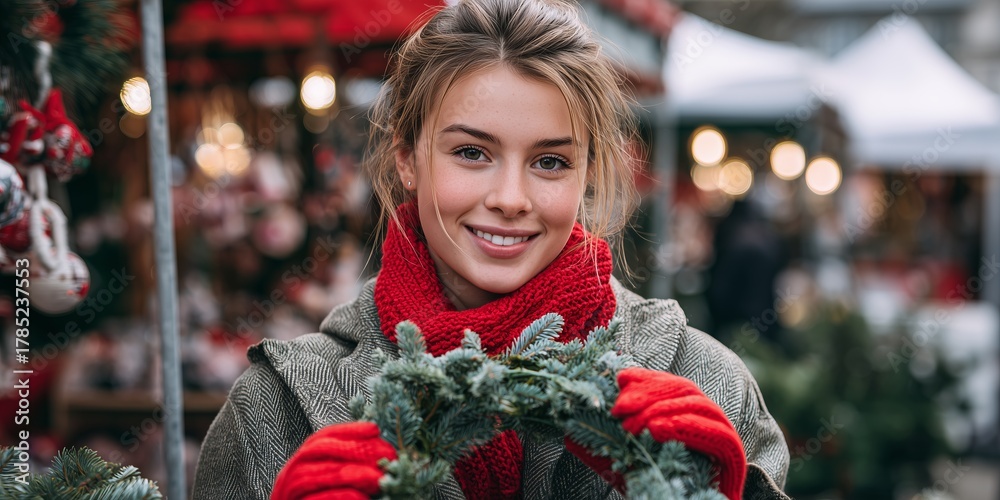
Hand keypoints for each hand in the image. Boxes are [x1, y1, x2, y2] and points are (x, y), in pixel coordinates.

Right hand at [271, 421, 396, 499]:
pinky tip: (360, 498)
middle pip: (315, 451)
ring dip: (346, 472)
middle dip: (351, 448)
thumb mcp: (346, 485)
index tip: (375, 430)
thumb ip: (357, 469)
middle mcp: (288, 478)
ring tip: (377, 478)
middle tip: (384, 455)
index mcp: (303, 466)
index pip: (321, 439)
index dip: (348, 431)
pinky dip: (337, 497)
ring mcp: (286, 497)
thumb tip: (383, 452)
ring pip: (309, 475)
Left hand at [567, 367, 746, 499]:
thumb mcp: (623, 467)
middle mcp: (708, 422)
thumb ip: (601, 448)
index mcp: (685, 416)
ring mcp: (725, 439)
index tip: (619, 380)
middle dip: (650, 392)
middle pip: (684, 389)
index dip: (645, 378)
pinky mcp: (735, 460)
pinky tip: (660, 430)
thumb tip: (567, 434)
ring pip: (700, 405)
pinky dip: (688, 426)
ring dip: (663, 409)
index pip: (669, 384)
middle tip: (619, 409)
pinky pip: (718, 435)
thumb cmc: (657, 493)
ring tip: (635, 424)